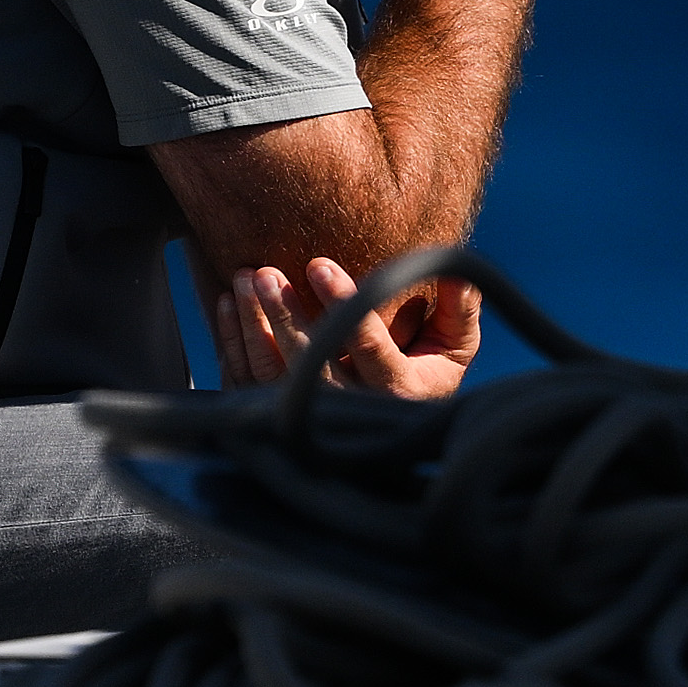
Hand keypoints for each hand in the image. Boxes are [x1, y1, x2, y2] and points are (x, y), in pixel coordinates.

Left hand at [211, 257, 480, 399]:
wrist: (395, 422)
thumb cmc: (429, 369)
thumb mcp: (456, 344)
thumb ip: (460, 308)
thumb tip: (459, 270)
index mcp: (399, 392)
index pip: (368, 349)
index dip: (343, 305)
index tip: (318, 264)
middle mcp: (351, 412)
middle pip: (310, 366)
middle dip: (285, 317)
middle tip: (265, 271)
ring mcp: (310, 417)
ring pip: (271, 376)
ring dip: (254, 325)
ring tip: (245, 278)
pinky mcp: (277, 416)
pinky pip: (246, 383)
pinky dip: (232, 342)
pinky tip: (228, 303)